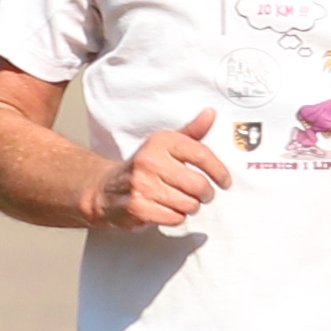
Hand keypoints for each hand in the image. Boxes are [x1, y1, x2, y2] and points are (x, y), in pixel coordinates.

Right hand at [99, 111, 229, 231]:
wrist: (106, 190)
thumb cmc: (145, 166)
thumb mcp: (165, 145)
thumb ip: (191, 132)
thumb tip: (211, 113)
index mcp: (160, 141)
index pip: (201, 154)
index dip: (219, 171)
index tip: (225, 181)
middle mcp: (150, 160)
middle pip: (198, 185)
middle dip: (206, 194)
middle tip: (203, 194)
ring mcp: (142, 185)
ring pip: (188, 204)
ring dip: (190, 206)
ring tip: (181, 200)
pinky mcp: (138, 208)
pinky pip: (175, 218)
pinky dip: (176, 217)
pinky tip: (167, 209)